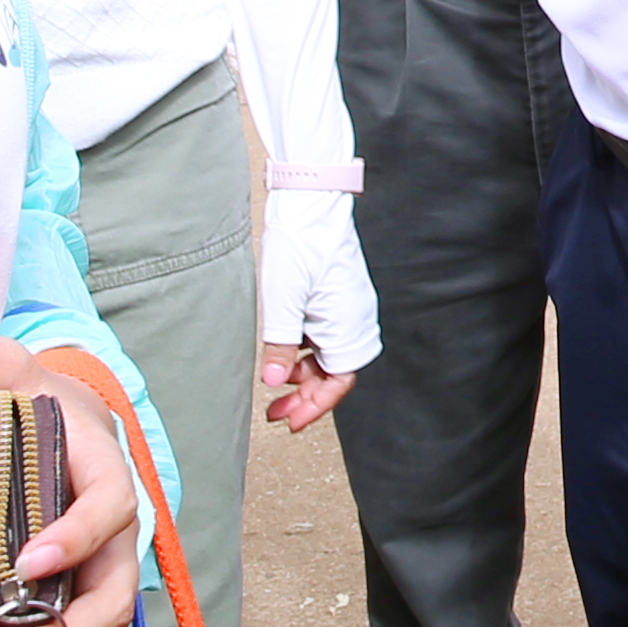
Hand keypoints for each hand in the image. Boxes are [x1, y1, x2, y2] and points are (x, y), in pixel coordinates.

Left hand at [256, 185, 380, 430]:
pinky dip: (304, 353)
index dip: (315, 407)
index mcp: (347, 324)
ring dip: (303, 377)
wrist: (310, 203)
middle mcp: (352, 320)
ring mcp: (344, 309)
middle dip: (306, 398)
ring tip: (275, 389)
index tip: (290, 423)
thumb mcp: (283, 300)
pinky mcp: (334, 298)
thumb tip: (274, 384)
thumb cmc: (300, 245)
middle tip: (276, 414)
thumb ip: (280, 346)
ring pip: (327, 357)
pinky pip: (322, 338)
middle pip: (334, 373)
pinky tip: (284, 356)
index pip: (338, 382)